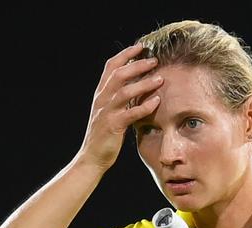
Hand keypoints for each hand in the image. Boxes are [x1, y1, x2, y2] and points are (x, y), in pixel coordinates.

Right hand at [78, 44, 163, 170]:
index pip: (111, 67)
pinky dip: (144, 106)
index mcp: (101, 94)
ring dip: (144, 84)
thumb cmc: (104, 135)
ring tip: (160, 79)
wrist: (92, 157)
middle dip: (137, 65)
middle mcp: (102, 100)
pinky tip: (157, 102)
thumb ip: (118, 98)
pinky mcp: (113, 126)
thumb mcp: (109, 112)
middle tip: (154, 60)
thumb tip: (135, 85)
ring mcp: (106, 112)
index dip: (125, 54)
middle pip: (119, 75)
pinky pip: (130, 114)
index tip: (140, 46)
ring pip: (124, 92)